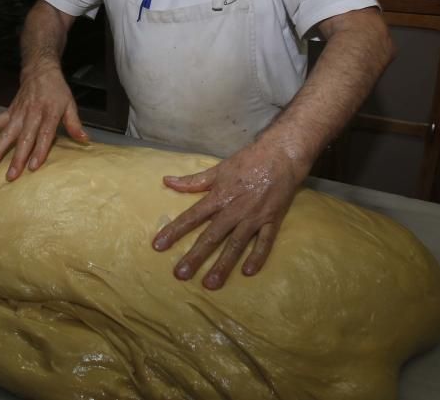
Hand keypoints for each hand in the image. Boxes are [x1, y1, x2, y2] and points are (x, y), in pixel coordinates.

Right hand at [0, 59, 88, 179]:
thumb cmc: (57, 91)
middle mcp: (32, 114)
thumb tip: (84, 140)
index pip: (44, 134)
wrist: (40, 71)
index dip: (39, 151)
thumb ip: (74, 124)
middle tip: (11, 175)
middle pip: (24, 138)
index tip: (33, 167)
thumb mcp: (70, 104)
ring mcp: (18, 113)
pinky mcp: (9, 111)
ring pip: (7, 134)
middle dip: (17, 158)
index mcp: (49, 113)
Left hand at [152, 140, 308, 289]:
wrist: (281, 155)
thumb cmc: (247, 161)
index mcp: (219, 196)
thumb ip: (193, 180)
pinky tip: (248, 272)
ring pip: (236, 244)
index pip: (192, 217)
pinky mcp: (272, 220)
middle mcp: (234, 209)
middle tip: (181, 274)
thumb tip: (167, 181)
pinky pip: (265, 242)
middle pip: (212, 236)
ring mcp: (254, 217)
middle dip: (195, 256)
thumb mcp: (218, 169)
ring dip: (223, 264)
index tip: (158, 246)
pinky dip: (258, 256)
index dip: (174, 231)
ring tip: (210, 284)